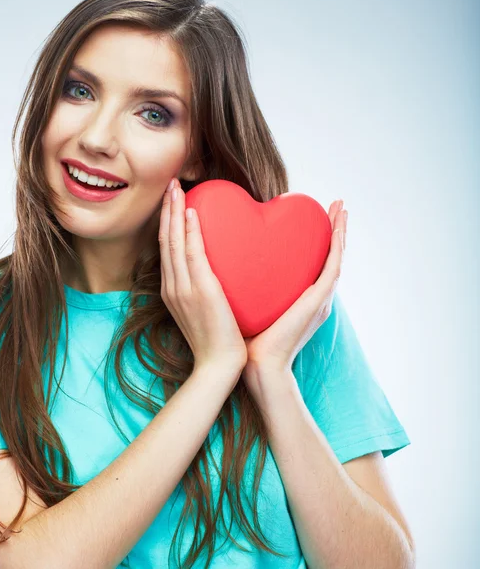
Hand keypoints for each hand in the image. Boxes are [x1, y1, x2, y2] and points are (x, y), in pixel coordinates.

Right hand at [159, 178, 247, 375]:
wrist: (218, 366)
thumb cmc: (216, 341)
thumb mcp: (201, 312)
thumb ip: (201, 290)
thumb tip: (213, 271)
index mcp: (172, 291)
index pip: (166, 250)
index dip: (166, 223)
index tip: (172, 201)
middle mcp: (172, 287)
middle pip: (165, 241)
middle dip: (167, 210)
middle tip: (171, 183)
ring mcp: (183, 289)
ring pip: (173, 243)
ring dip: (174, 213)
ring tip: (177, 188)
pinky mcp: (200, 291)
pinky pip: (191, 255)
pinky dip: (188, 233)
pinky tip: (190, 212)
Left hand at [241, 199, 347, 404]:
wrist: (256, 365)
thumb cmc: (247, 339)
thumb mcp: (247, 305)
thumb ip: (245, 286)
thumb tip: (227, 265)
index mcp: (299, 297)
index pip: (311, 261)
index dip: (316, 238)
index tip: (312, 214)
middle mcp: (313, 296)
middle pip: (328, 255)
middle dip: (334, 228)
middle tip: (336, 204)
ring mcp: (318, 299)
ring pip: (336, 256)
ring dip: (341, 230)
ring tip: (342, 207)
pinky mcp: (318, 301)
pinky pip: (332, 267)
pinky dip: (338, 245)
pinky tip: (339, 226)